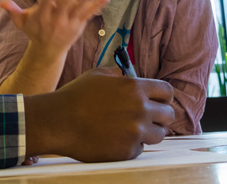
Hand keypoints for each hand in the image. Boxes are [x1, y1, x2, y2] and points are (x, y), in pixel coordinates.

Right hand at [0, 0, 107, 56]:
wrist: (47, 52)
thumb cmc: (34, 31)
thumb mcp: (21, 22)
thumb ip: (13, 11)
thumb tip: (3, 3)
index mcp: (42, 16)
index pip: (45, 3)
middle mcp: (55, 20)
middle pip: (64, 5)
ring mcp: (68, 23)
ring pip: (78, 9)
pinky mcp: (78, 26)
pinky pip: (88, 15)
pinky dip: (96, 7)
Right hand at [23, 68, 174, 161]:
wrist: (58, 122)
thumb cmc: (75, 97)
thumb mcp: (97, 75)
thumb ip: (119, 75)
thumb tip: (128, 76)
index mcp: (134, 88)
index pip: (167, 92)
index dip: (164, 97)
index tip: (160, 102)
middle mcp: (140, 110)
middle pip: (168, 115)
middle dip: (159, 116)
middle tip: (147, 117)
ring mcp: (135, 132)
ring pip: (158, 134)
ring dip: (148, 132)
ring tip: (130, 129)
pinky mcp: (127, 151)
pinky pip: (140, 148)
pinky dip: (131, 145)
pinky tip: (115, 138)